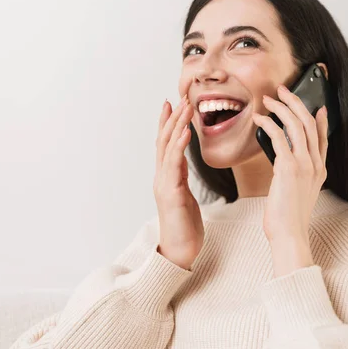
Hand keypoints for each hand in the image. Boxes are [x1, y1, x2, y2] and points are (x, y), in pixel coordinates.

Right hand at [153, 95, 203, 270]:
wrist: (180, 251)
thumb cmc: (184, 226)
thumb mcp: (184, 196)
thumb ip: (180, 178)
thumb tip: (182, 162)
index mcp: (166, 177)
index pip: (165, 144)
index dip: (168, 123)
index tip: (173, 104)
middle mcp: (161, 178)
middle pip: (164, 141)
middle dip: (172, 118)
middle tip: (180, 97)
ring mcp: (164, 185)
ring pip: (167, 149)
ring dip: (176, 126)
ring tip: (184, 108)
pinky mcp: (171, 194)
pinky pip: (174, 166)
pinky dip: (179, 147)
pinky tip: (185, 133)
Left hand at [252, 85, 328, 275]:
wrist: (288, 234)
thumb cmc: (287, 217)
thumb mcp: (297, 192)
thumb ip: (295, 174)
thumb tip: (284, 160)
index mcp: (319, 170)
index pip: (322, 138)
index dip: (320, 119)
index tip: (316, 106)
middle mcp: (315, 164)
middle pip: (310, 124)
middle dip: (296, 103)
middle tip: (283, 90)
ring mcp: (305, 165)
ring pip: (297, 125)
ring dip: (281, 108)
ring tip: (268, 99)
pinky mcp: (289, 168)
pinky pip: (279, 138)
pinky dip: (268, 124)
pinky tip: (258, 119)